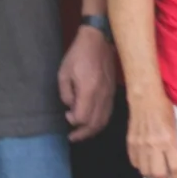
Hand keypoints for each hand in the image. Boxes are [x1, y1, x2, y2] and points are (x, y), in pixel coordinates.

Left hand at [58, 27, 116, 141]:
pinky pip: (108, 113)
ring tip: (82, 134)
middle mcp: (102, 95)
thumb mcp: (63, 72)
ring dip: (92, 130)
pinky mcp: (113, 92)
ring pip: (104, 121)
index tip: (66, 115)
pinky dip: (100, 122)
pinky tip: (92, 122)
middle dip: (83, 134)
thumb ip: (65, 93)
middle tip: (72, 137)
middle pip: (95, 124)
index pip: (83, 118)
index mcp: (89, 90)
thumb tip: (70, 107)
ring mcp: (110, 94)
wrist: (99, 40)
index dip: (73, 121)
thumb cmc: (78, 54)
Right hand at [126, 92, 176, 177]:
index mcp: (169, 141)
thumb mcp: (175, 127)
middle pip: (158, 174)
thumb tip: (171, 161)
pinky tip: (144, 165)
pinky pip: (134, 162)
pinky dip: (140, 166)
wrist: (145, 98)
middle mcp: (155, 146)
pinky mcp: (130, 143)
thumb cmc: (164, 109)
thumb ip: (173, 145)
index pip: (175, 167)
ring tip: (154, 176)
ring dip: (150, 176)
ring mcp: (141, 145)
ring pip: (144, 171)